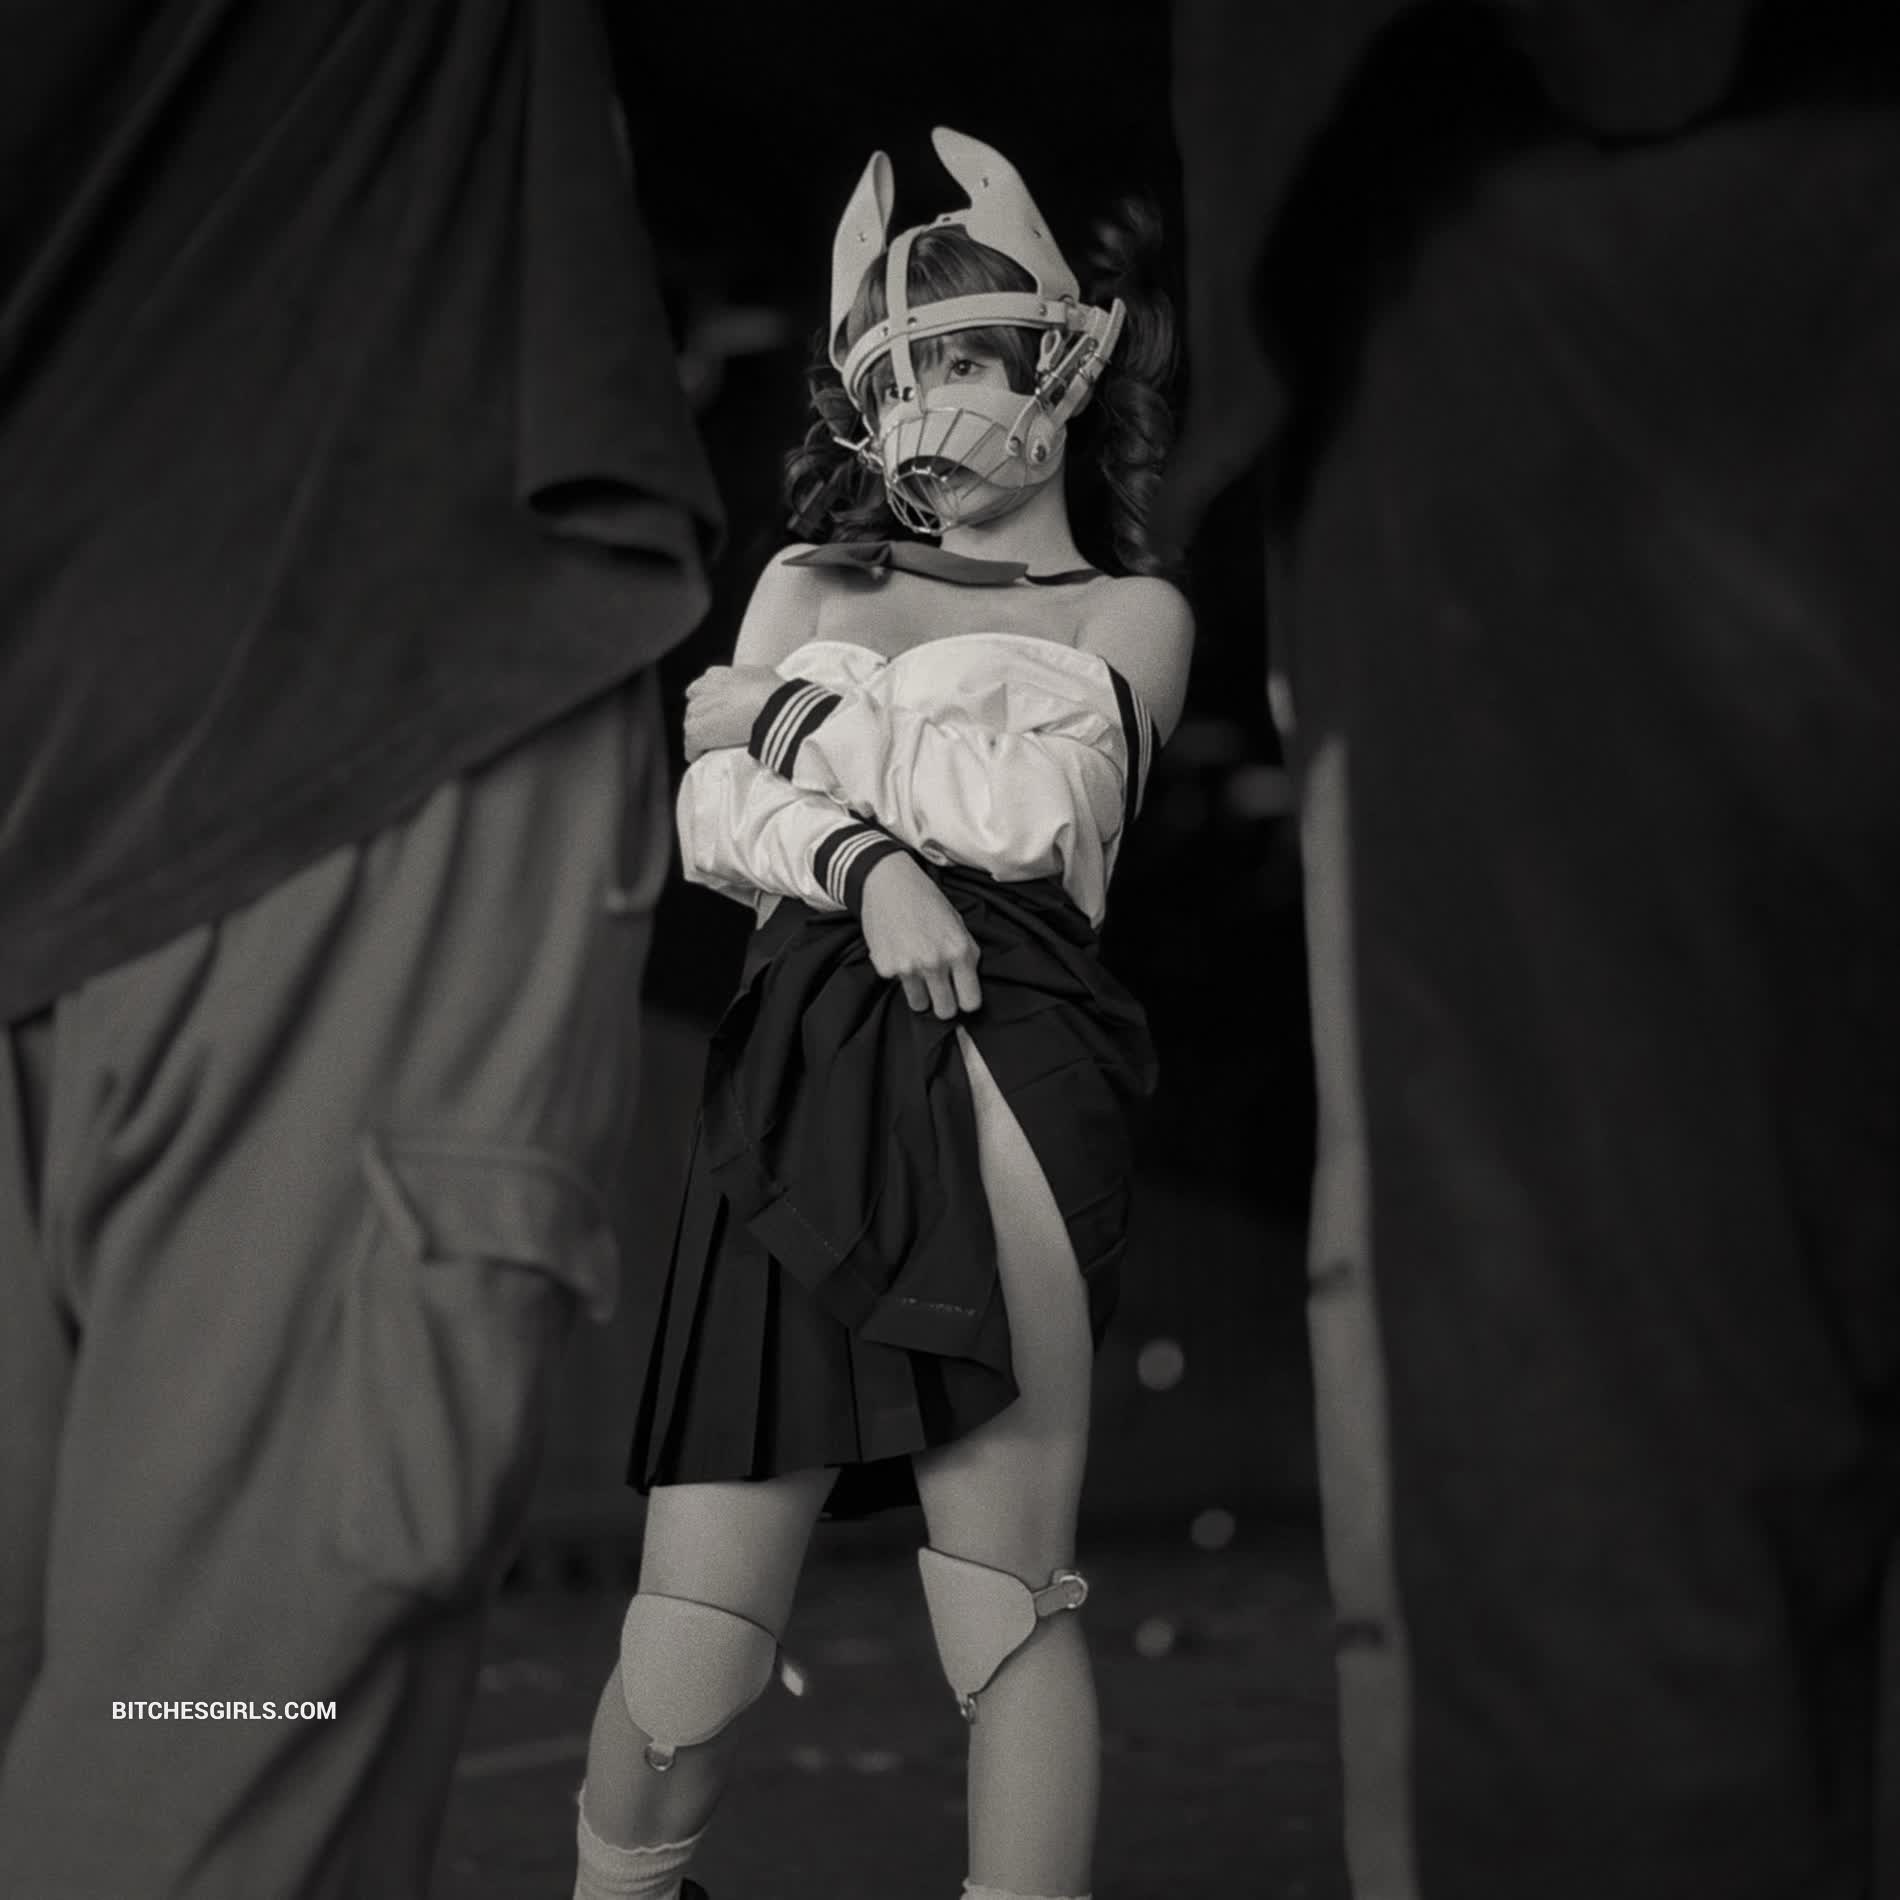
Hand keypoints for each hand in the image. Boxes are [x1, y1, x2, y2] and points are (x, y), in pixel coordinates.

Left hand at [683, 665, 784, 761]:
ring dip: (701, 735)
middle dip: (704, 718)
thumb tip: (756, 685)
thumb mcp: (762, 674)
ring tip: (712, 747)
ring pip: (692, 726)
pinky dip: (696, 753)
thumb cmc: (774, 692)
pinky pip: (691, 747)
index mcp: (714, 675)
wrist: (772, 709)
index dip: (712, 702)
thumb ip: (749, 679)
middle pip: (694, 708)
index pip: (701, 689)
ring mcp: (696, 711)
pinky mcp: (696, 732)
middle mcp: (701, 690)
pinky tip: (703, 758)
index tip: (721, 712)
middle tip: (720, 730)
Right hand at [857, 855, 982, 1019]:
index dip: (966, 1001)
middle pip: (945, 1011)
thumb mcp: (957, 923)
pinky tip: (898, 950)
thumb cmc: (926, 900)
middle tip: (939, 990)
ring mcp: (908, 967)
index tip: (961, 996)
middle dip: (944, 1004)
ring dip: (920, 992)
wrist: (888, 882)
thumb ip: (966, 954)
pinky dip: (898, 973)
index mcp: (959, 951)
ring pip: (920, 1004)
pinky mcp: (885, 968)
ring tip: (916, 968)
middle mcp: (935, 963)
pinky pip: (897, 984)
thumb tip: (968, 983)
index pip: (971, 1002)